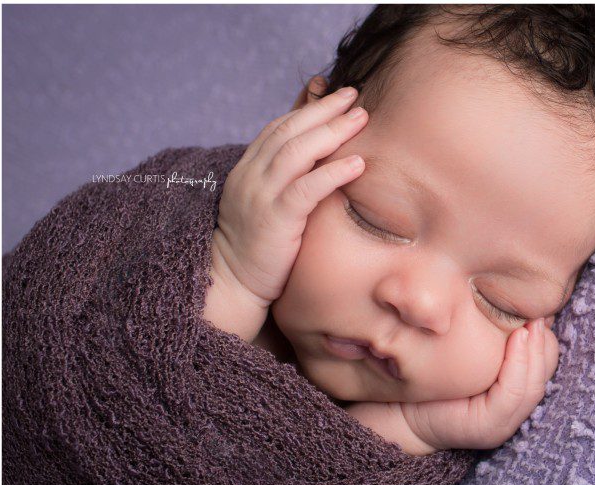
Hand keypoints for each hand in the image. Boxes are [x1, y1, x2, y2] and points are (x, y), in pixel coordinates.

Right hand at [213, 86, 368, 306]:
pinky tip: (357, 163)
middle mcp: (251, 176)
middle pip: (289, 130)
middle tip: (354, 95)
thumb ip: (287, 176)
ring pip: (296, 152)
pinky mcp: (275, 220)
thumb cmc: (258, 244)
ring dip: (332, 131)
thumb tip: (317, 154)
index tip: (336, 94)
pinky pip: (306, 189)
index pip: (279, 127)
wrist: (232, 281)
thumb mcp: (268, 202)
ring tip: (361, 118)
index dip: (308, 107)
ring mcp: (260, 196)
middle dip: (324, 110)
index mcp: (248, 169)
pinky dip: (332, 172)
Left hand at [397, 318, 558, 453]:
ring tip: (531, 324)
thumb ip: (489, 339)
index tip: (538, 311)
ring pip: (533, 384)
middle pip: (544, 372)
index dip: (544, 338)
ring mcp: (502, 423)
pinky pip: (514, 392)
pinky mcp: (489, 425)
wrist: (402, 412)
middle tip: (538, 315)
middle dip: (543, 343)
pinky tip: (518, 338)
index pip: (543, 363)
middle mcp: (512, 412)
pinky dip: (520, 364)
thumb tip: (508, 303)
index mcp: (510, 393)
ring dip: (535, 351)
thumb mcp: (467, 353)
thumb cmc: (432, 377)